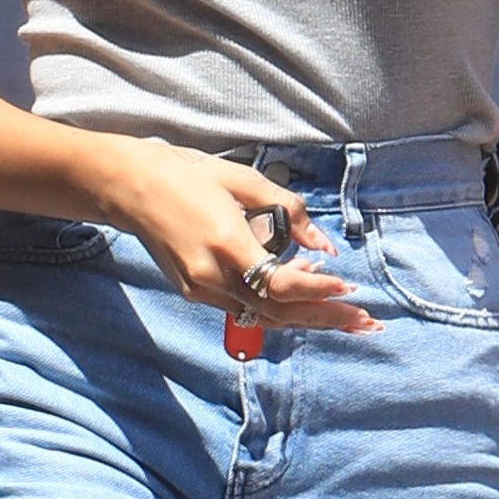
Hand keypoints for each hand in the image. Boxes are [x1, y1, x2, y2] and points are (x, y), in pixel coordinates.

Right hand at [96, 147, 378, 334]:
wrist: (130, 189)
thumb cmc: (188, 175)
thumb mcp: (243, 180)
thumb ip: (289, 211)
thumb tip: (325, 246)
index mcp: (226, 243)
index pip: (281, 284)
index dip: (318, 290)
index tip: (349, 289)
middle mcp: (212, 275)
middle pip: (279, 311)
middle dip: (327, 318)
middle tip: (368, 323)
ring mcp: (201, 289)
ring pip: (264, 314)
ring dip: (305, 314)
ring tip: (346, 313)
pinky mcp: (195, 292)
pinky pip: (245, 306)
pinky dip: (276, 302)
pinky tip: (301, 287)